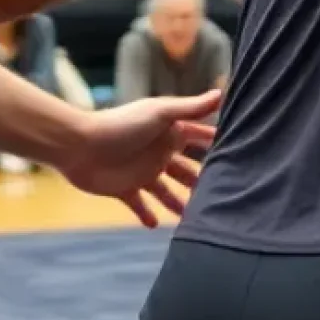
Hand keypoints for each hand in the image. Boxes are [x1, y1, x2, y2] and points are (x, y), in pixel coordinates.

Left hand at [56, 92, 221, 225]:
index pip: (199, 138)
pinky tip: (156, 225)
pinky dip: (146, 215)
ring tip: (196, 219)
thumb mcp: (160, 113)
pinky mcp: (125, 190)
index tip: (239, 153)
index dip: (216, 144)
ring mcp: (142, 173)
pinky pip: (140, 205)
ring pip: (167, 191)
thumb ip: (191, 107)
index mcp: (169, 133)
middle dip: (202, 181)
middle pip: (186, 170)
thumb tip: (222, 94)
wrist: (80, 146)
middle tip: (223, 196)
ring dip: (179, 203)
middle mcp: (159, 153)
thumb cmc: (122, 124)